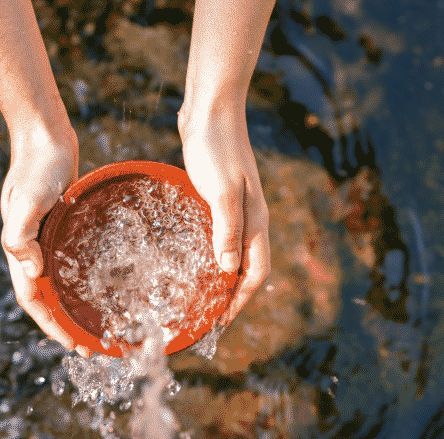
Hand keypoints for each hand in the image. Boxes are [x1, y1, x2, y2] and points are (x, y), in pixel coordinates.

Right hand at [0, 127, 92, 356]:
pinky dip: (81, 281)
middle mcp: (31, 250)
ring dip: (74, 308)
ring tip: (98, 326)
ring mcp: (45, 239)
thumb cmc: (37, 167)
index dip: (52, 325)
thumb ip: (21, 235)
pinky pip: (69, 264)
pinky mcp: (60, 228)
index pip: (34, 300)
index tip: (74, 345)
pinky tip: (101, 287)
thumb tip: (31, 271)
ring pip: (59, 284)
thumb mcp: (28, 200)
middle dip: (66, 326)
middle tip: (92, 347)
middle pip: (47, 298)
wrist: (44, 137)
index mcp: (20, 250)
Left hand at [179, 107, 270, 326]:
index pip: (255, 273)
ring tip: (197, 298)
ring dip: (219, 278)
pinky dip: (208, 254)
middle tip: (206, 318)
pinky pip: (217, 236)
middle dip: (231, 296)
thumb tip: (228, 271)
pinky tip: (188, 259)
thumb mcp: (221, 191)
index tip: (220, 322)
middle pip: (245, 269)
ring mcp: (234, 208)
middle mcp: (249, 219)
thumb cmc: (216, 148)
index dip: (240, 300)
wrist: (210, 110)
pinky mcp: (217, 198)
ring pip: (231, 254)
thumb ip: (227, 230)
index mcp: (255, 221)